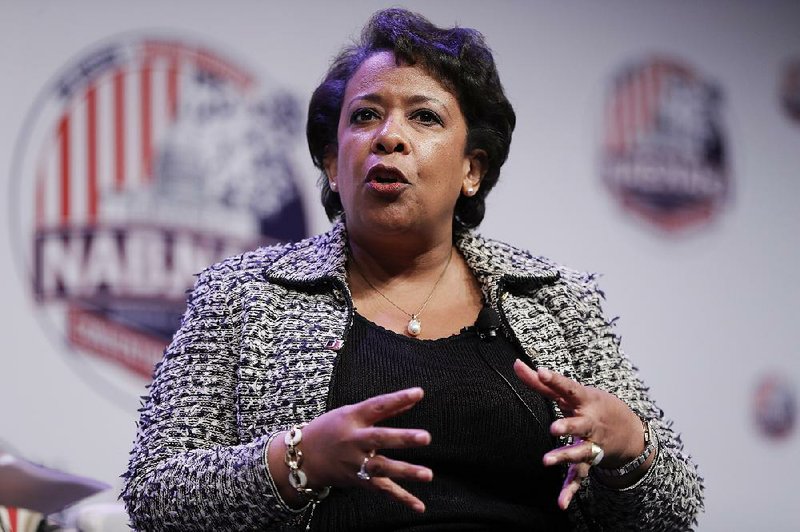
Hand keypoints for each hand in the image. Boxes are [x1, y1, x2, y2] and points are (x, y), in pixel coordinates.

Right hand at [270, 387, 432, 511]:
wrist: (303, 458)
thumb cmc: (330, 429)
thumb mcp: (352, 413)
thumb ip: (384, 408)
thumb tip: (413, 399)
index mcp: (352, 418)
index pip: (377, 406)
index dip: (397, 399)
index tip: (418, 393)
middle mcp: (354, 441)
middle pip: (379, 439)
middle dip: (402, 438)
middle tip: (425, 437)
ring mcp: (355, 463)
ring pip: (382, 467)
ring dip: (405, 471)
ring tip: (427, 474)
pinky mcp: (359, 481)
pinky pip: (382, 489)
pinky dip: (402, 498)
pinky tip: (419, 506)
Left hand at [513, 360, 643, 508]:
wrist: (629, 431)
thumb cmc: (593, 405)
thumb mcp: (572, 392)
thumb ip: (542, 382)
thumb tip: (516, 364)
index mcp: (584, 400)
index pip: (568, 387)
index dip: (555, 379)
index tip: (542, 371)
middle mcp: (590, 423)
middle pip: (580, 424)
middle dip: (568, 426)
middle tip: (554, 428)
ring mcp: (591, 444)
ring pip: (581, 452)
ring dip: (566, 456)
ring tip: (547, 461)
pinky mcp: (589, 463)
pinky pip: (580, 477)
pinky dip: (570, 490)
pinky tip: (561, 503)